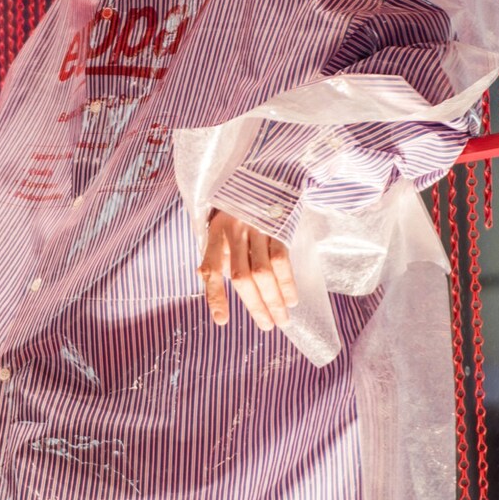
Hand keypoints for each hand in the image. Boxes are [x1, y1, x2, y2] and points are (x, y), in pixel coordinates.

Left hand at [198, 210, 297, 330]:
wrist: (270, 173)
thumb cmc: (242, 207)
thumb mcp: (223, 225)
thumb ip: (218, 252)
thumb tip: (206, 278)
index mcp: (216, 231)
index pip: (212, 267)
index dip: (215, 296)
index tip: (222, 321)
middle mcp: (235, 229)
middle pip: (242, 276)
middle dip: (254, 305)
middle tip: (266, 326)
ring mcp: (258, 227)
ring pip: (263, 272)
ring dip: (274, 300)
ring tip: (282, 319)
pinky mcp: (279, 225)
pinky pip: (282, 260)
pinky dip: (287, 283)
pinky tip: (291, 298)